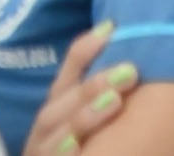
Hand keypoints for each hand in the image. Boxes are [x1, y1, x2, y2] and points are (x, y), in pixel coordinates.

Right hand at [24, 23, 139, 154]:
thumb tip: (115, 37)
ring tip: (115, 101)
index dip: (84, 53)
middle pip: (61, 106)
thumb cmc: (70, 150)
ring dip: (85, 117)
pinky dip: (67, 151)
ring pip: (59, 135)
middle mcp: (44, 134)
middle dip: (93, 86)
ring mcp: (43, 153)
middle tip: (129, 70)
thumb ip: (93, 91)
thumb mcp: (80, 119)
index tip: (111, 30)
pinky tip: (79, 144)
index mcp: (53, 116)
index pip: (65, 80)